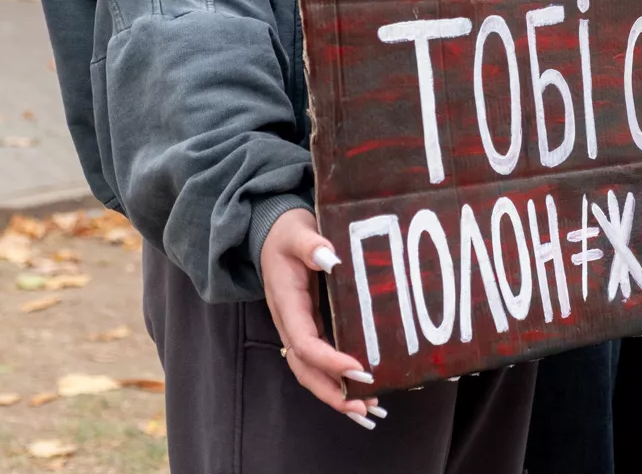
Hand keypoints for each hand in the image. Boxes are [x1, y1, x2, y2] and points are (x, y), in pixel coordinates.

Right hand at [261, 208, 383, 427]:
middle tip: (364, 407)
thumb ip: (311, 244)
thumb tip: (331, 258)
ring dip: (337, 394)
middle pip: (304, 368)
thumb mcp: (297, 231)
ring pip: (311, 371)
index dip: (329, 360)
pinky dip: (339, 381)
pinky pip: (321, 362)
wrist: (273, 231)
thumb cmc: (288, 231)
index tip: (358, 368)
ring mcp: (299, 328)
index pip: (304, 341)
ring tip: (369, 410)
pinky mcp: (312, 327)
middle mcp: (290, 322)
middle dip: (332, 391)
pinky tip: (363, 394)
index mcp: (286, 303)